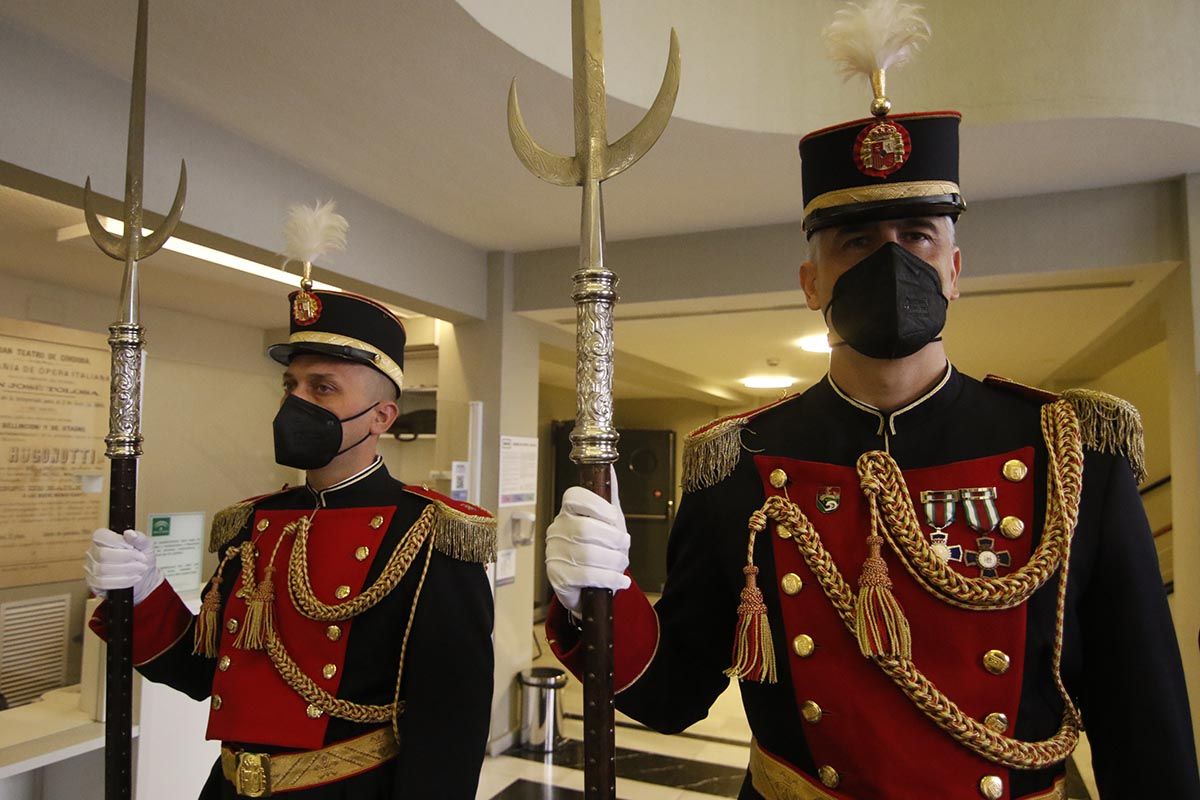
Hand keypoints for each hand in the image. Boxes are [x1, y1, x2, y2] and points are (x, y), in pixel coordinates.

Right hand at [83, 529, 164, 604]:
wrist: (144, 579)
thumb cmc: (141, 560)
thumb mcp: (146, 546)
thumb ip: (139, 538)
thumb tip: (129, 533)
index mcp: (103, 539)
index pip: (101, 536)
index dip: (118, 541)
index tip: (133, 547)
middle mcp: (93, 552)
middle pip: (102, 554)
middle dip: (126, 557)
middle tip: (142, 560)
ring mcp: (91, 568)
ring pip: (103, 569)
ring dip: (126, 570)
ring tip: (140, 569)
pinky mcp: (93, 583)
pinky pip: (103, 583)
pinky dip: (121, 581)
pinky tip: (134, 578)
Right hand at [545, 467, 631, 614]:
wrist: (590, 585)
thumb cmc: (599, 548)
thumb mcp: (609, 521)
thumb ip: (609, 495)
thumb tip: (611, 467)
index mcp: (568, 512)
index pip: (573, 497)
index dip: (596, 505)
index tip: (613, 517)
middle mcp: (556, 530)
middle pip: (585, 528)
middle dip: (613, 539)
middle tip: (624, 546)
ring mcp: (554, 553)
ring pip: (587, 554)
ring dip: (614, 561)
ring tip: (621, 564)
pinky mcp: (557, 576)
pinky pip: (586, 575)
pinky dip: (610, 578)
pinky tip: (619, 580)